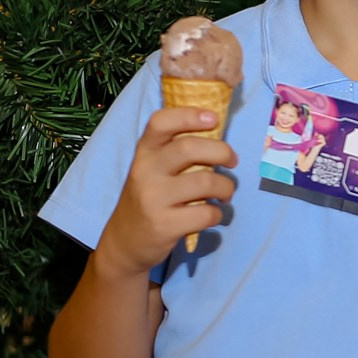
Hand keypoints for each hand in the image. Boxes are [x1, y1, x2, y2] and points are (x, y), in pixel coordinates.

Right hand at [95, 106, 236, 275]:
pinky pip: (206, 213)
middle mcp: (145, 171)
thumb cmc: (149, 199)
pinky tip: (213, 214)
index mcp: (143, 153)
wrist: (125, 242)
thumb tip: (218, 136)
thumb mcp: (151, 170)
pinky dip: (218, 213)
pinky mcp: (164, 225)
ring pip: (206, 182)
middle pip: (190, 148)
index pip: (160, 122)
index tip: (214, 118)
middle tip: (232, 161)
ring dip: (226, 187)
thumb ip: (174, 152)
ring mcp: (153, 199)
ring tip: (225, 193)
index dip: (189, 115)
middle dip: (222, 152)